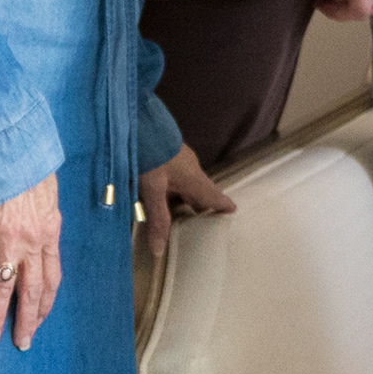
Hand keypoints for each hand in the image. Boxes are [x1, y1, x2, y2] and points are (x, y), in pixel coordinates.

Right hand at [0, 174, 61, 347]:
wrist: (16, 155)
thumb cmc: (35, 174)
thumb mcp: (51, 201)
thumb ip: (47, 224)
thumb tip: (45, 235)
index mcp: (49, 237)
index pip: (51, 280)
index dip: (46, 303)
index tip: (39, 321)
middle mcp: (29, 245)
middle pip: (31, 292)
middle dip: (27, 320)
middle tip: (22, 343)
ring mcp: (4, 242)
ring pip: (2, 287)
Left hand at [137, 144, 235, 259]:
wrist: (139, 123)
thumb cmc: (151, 157)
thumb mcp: (152, 191)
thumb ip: (157, 218)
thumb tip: (160, 251)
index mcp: (193, 179)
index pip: (213, 196)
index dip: (222, 205)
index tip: (233, 211)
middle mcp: (191, 169)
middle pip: (201, 189)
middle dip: (203, 203)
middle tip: (204, 217)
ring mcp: (180, 159)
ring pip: (189, 182)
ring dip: (188, 195)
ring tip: (184, 208)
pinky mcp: (168, 154)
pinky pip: (179, 175)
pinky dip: (178, 186)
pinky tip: (165, 189)